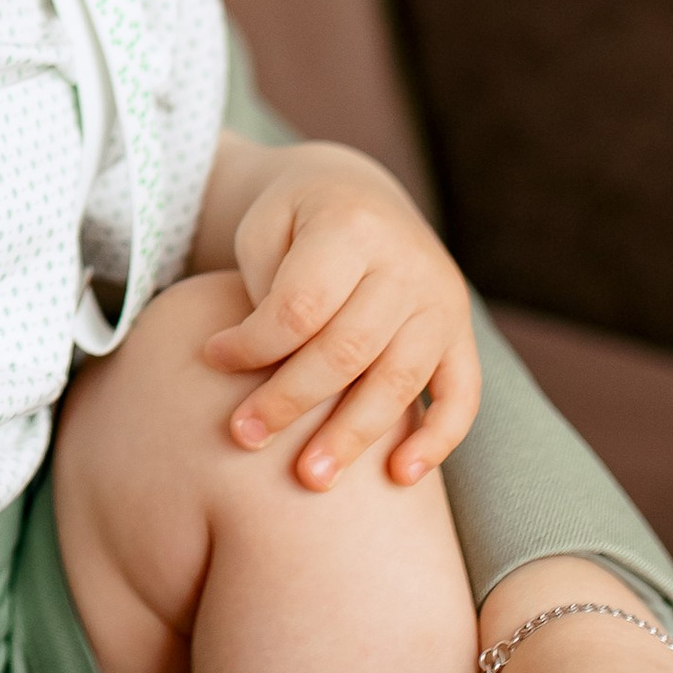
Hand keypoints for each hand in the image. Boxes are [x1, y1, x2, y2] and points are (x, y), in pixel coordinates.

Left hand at [198, 138, 478, 488]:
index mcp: (352, 226)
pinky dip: (436, 438)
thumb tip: (259, 371)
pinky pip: (461, 394)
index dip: (253, 344)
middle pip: (347, 351)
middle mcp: (407, 264)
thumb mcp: (265, 230)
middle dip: (291, 401)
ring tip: (309, 479)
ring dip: (352, 436)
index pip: (301, 307)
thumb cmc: (295, 222)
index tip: (211, 358)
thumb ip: (266, 295)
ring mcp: (441, 300)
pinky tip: (400, 477)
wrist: (359, 193)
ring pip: (397, 382)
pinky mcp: (461, 333)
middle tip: (245, 437)